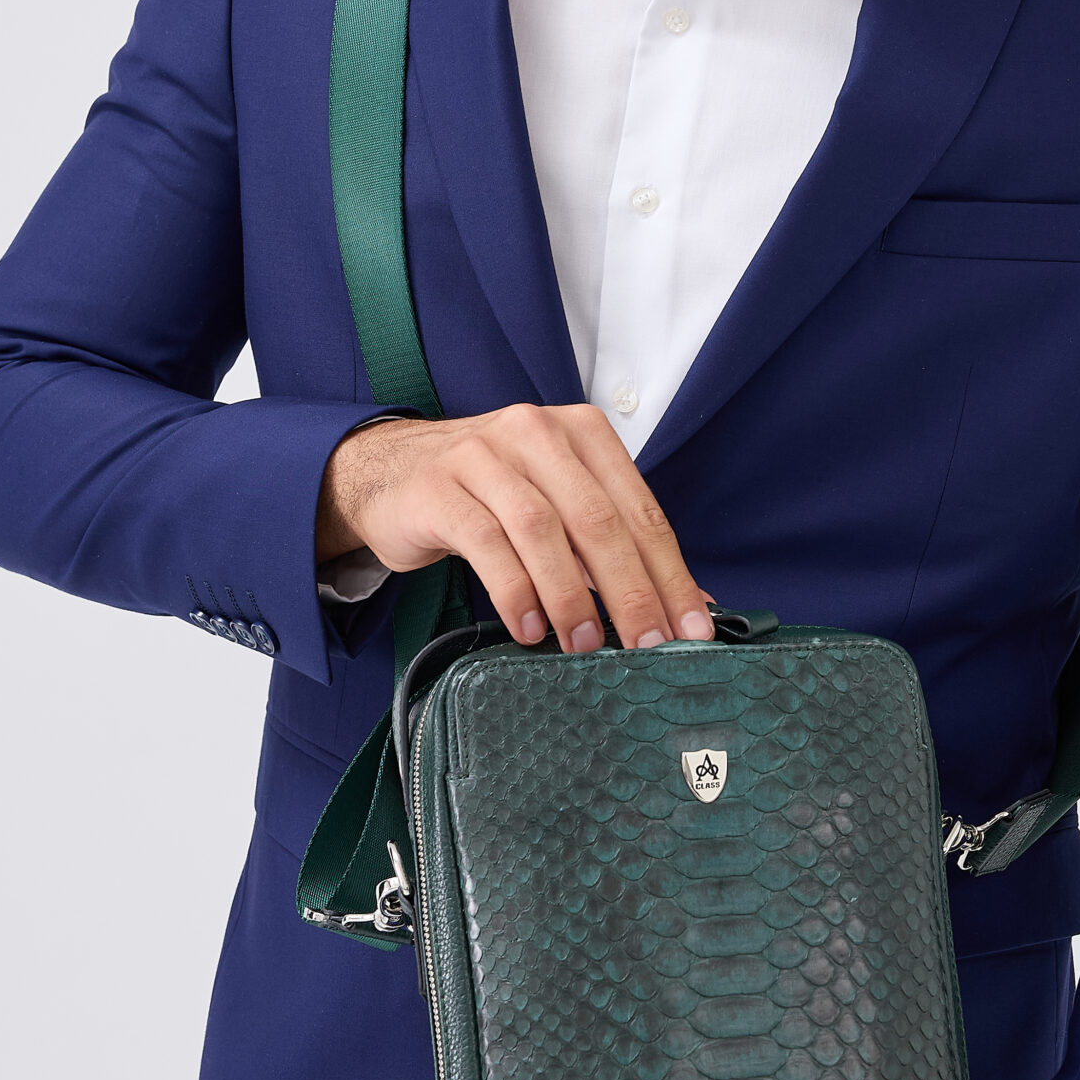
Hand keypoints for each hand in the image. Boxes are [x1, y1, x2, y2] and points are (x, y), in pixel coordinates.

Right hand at [316, 404, 712, 653]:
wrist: (390, 472)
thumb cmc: (489, 495)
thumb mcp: (557, 506)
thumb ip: (612, 547)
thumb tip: (687, 603)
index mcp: (581, 433)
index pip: (638, 508)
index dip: (669, 572)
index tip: (690, 628)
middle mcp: (536, 432)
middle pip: (597, 519)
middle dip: (630, 590)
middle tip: (648, 646)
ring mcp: (483, 454)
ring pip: (542, 529)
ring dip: (570, 596)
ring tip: (585, 645)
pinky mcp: (439, 487)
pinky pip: (485, 542)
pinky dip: (514, 592)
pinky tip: (529, 628)